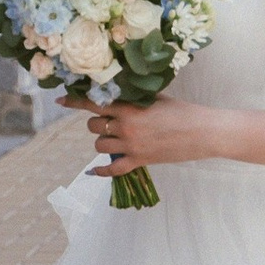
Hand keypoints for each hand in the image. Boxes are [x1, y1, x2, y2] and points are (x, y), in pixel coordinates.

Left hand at [61, 89, 232, 175]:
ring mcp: (131, 146)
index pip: (93, 103)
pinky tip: (94, 171)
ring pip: (99, 146)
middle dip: (97, 123)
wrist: (203, 132)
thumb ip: (133, 97)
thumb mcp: (155, 98)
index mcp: (128, 108)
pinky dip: (101, 171)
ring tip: (115, 139)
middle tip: (109, 121)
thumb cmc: (182, 111)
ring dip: (103, 141)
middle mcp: (125, 127)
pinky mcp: (139, 161)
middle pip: (93, 126)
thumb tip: (117, 93)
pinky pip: (112, 170)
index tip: (61, 99)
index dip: (75, 101)